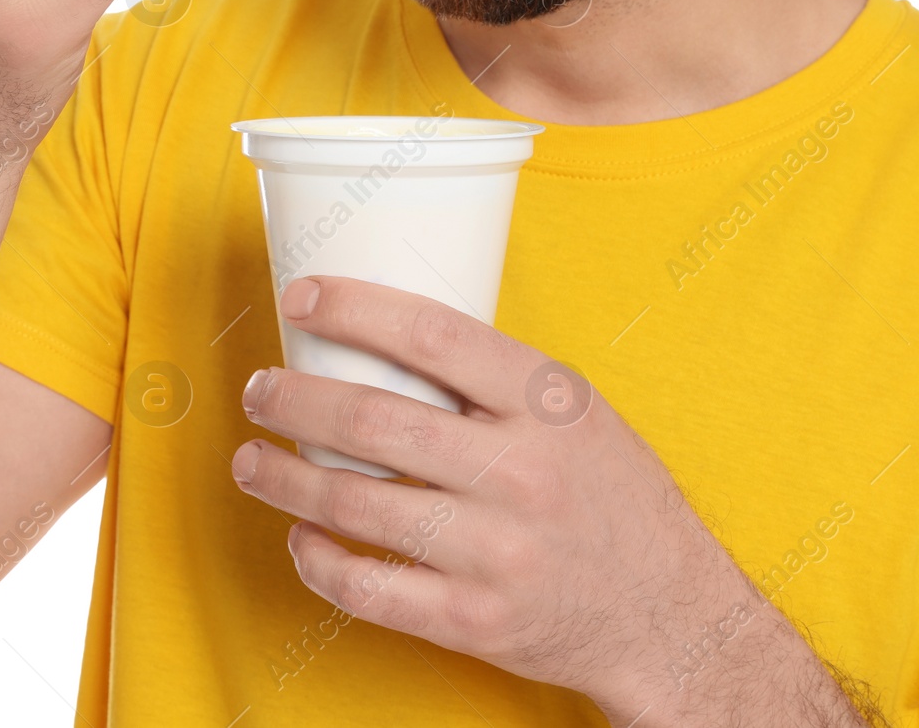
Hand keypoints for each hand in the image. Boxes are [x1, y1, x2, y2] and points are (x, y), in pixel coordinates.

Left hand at [230, 276, 876, 726]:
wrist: (667, 614)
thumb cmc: (613, 497)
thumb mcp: (578, 412)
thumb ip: (497, 380)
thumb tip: (384, 335)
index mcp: (547, 405)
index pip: (433, 337)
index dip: (354, 308)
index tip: (302, 297)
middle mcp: (520, 474)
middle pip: (373, 423)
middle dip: (293, 400)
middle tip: (259, 389)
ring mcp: (495, 553)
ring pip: (354, 507)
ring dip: (283, 479)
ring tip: (252, 460)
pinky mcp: (473, 620)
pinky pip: (368, 589)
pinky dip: (317, 561)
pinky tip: (300, 538)